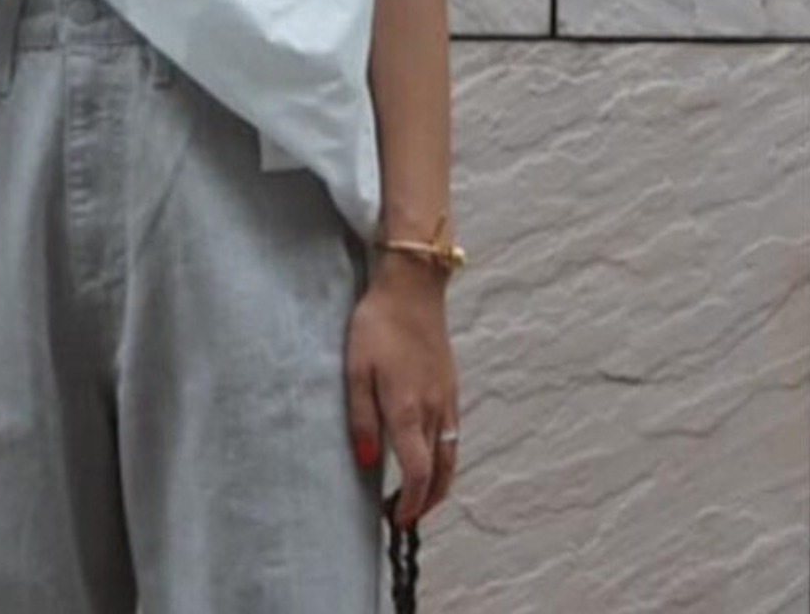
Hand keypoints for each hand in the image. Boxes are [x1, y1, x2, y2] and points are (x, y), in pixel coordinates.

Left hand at [344, 250, 459, 528]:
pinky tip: (428, 453)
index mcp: (409, 410)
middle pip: (441, 473)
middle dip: (427, 502)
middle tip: (406, 517)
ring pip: (451, 456)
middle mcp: (435, 411)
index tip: (397, 521)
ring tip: (417, 494)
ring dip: (438, 483)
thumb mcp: (355, 370)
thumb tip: (369, 463)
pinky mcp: (451, 386)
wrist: (412, 289)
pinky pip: (453, 434)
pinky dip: (444, 457)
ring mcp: (447, 398)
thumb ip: (361, 419)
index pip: (418, 474)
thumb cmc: (377, 326)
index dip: (411, 504)